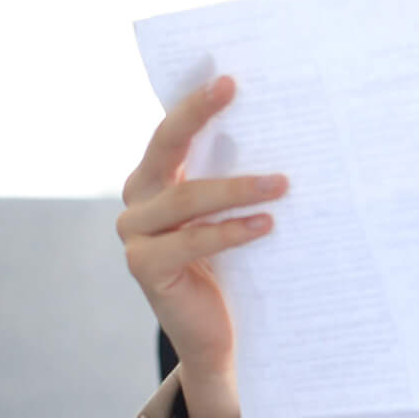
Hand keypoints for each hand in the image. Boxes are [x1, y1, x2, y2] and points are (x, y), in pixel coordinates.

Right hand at [116, 75, 286, 417]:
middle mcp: (137, 202)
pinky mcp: (145, 267)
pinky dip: (232, 230)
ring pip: (187, 197)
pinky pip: (193, 240)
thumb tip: (282, 133)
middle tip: (233, 89)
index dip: (193, 104)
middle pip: (165, 149)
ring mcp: (136, 235)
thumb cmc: (232, 269)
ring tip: (282, 183)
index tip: (227, 79)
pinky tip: (267, 223)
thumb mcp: (230, 217)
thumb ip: (232, 181)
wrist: (216, 339)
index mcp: (153, 181)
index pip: (170, 132)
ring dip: (237, 187)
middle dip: (199, 116)